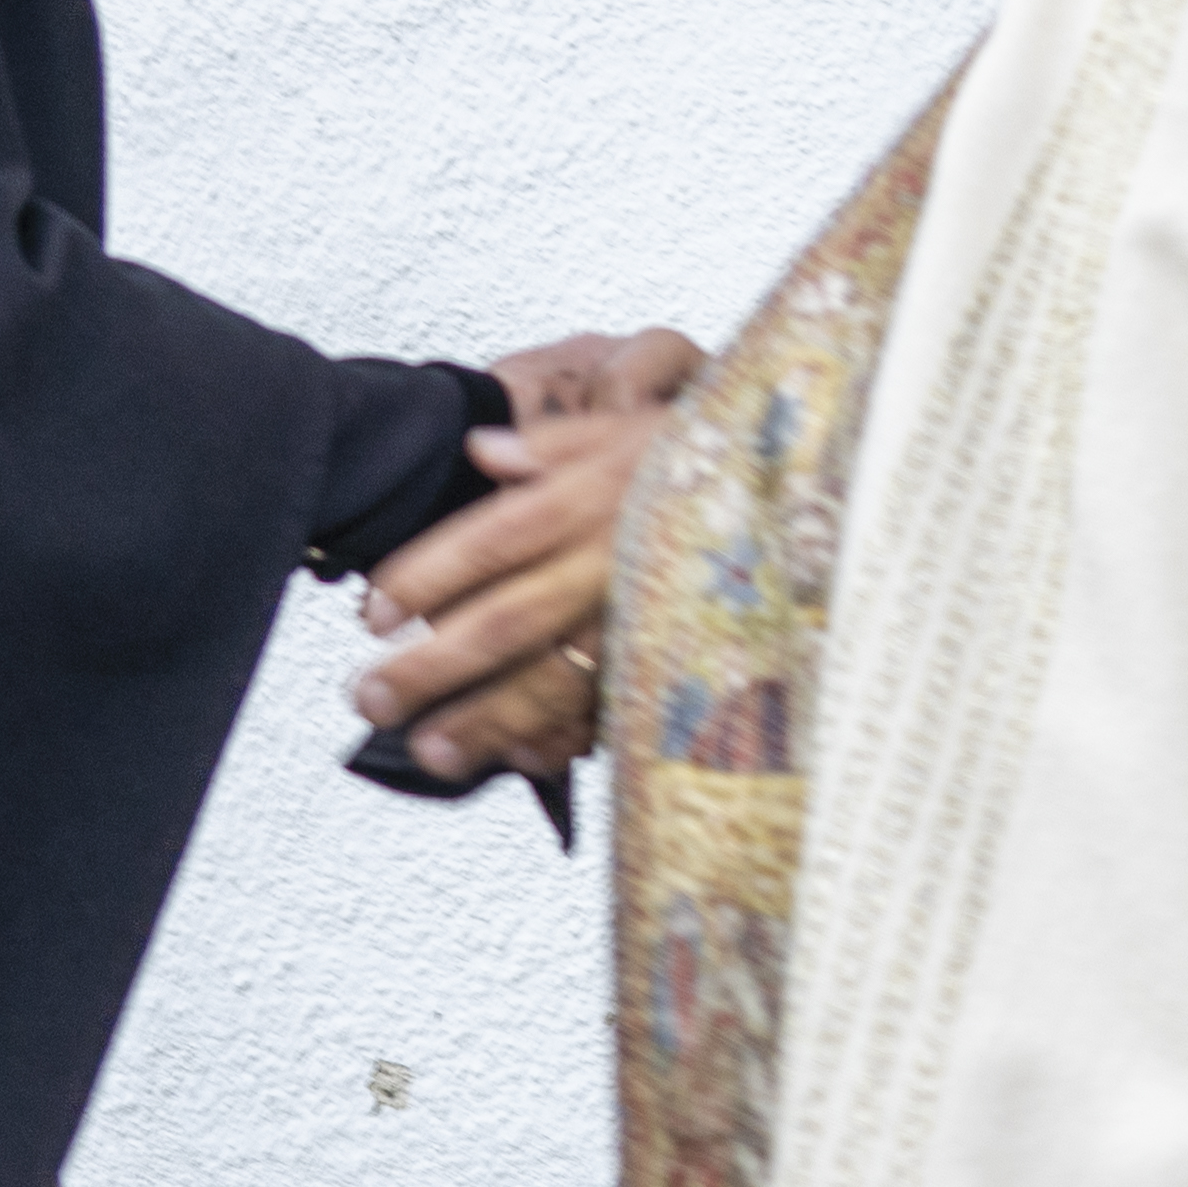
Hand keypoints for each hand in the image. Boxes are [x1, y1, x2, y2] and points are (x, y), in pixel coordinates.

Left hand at [358, 330, 704, 785]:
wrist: (817, 500)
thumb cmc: (715, 460)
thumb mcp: (640, 426)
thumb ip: (560, 443)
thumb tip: (485, 451)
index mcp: (598, 498)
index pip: (494, 539)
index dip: (428, 577)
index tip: (374, 613)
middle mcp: (617, 564)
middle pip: (508, 620)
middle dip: (432, 667)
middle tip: (370, 695)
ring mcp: (649, 622)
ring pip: (555, 679)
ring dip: (486, 720)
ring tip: (428, 750)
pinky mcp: (679, 664)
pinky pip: (616, 711)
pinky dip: (567, 739)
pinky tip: (521, 760)